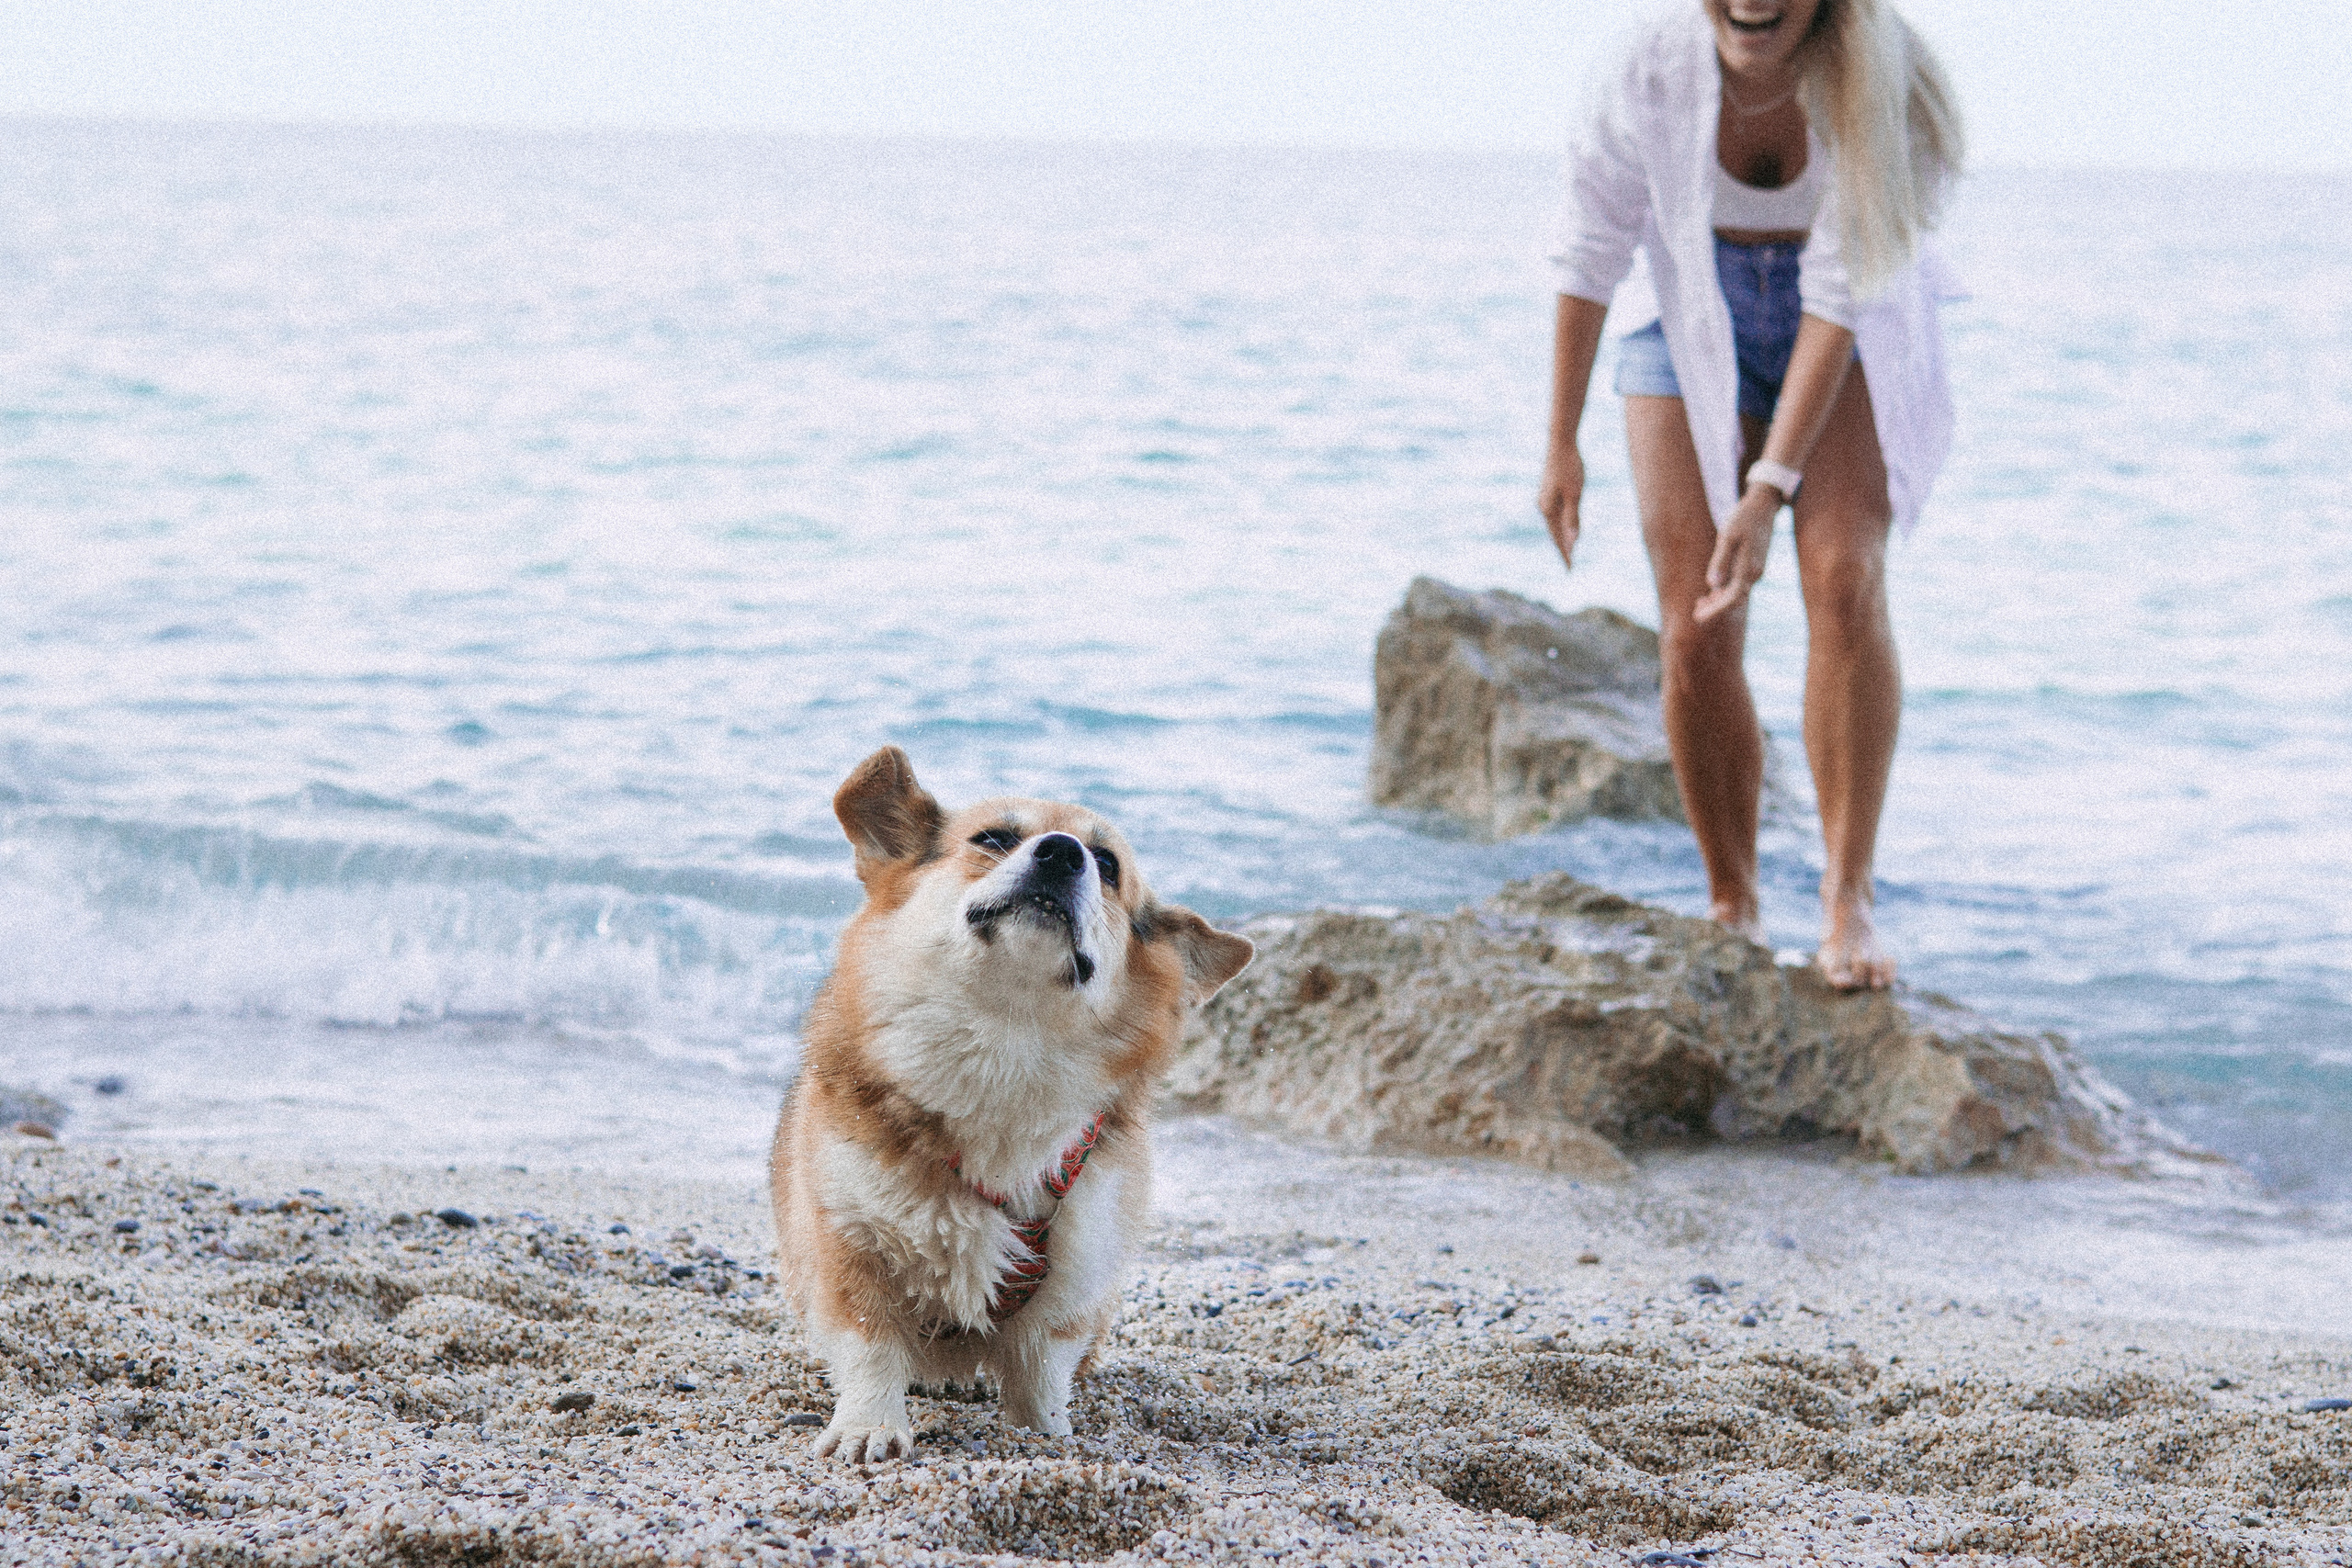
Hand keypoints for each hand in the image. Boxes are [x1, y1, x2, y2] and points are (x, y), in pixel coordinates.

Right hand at [1538, 446, 1584, 569]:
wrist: (1560, 442)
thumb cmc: (1570, 467)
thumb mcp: (1575, 494)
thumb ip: (1573, 518)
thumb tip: (1572, 541)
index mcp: (1548, 509)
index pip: (1558, 538)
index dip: (1565, 553)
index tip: (1570, 569)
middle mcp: (1543, 506)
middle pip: (1554, 532)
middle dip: (1562, 547)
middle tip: (1569, 564)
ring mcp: (1545, 498)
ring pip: (1554, 523)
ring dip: (1561, 536)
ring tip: (1569, 549)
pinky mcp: (1549, 491)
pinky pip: (1555, 513)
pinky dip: (1561, 523)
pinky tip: (1566, 524)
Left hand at [1694, 484, 1778, 622]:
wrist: (1763, 506)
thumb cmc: (1743, 518)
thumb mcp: (1727, 536)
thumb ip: (1720, 560)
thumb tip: (1713, 585)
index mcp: (1749, 568)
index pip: (1732, 599)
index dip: (1715, 611)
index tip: (1698, 618)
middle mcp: (1755, 574)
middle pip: (1734, 600)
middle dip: (1715, 609)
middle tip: (1695, 614)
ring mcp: (1756, 571)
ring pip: (1737, 594)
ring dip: (1719, 601)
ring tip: (1699, 603)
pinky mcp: (1753, 566)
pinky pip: (1740, 585)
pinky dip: (1726, 591)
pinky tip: (1712, 590)